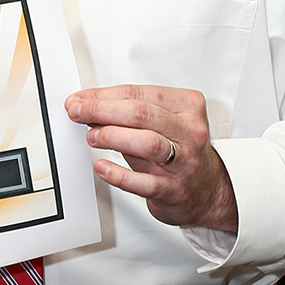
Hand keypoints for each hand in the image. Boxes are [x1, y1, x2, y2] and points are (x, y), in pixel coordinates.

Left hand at [66, 84, 236, 232]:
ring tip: (92, 136)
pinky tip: (102, 167)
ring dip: (112, 136)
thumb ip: (128, 115)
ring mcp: (184, 162)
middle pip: (141, 114)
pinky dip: (119, 174)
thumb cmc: (180, 152)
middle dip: (102, 110)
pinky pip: (144, 182)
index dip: (104, 95)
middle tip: (78, 112)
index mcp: (187, 105)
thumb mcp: (161, 125)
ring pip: (147, 143)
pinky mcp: (174, 190)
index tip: (80, 99)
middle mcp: (189, 132)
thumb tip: (88, 106)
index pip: (139, 93)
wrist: (206, 191)